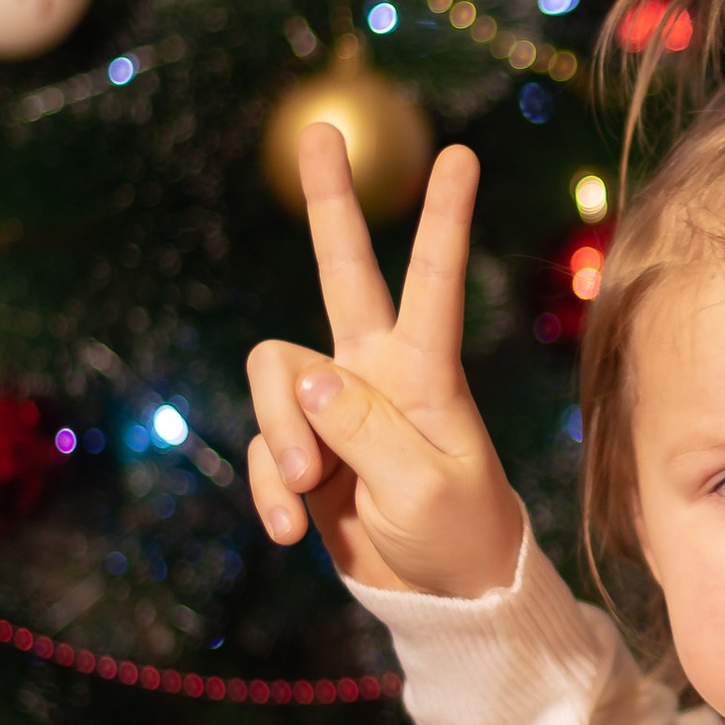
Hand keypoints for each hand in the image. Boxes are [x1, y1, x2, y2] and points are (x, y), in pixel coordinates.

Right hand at [245, 126, 526, 594]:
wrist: (442, 595)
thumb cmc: (456, 535)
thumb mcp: (423, 490)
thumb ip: (367, 432)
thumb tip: (306, 377)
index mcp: (426, 372)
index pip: (434, 283)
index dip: (443, 220)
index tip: (461, 154)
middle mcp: (377, 371)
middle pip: (344, 271)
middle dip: (329, 202)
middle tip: (325, 129)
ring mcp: (334, 406)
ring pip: (274, 376)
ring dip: (279, 433)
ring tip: (308, 488)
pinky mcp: (303, 447)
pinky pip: (264, 447)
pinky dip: (270, 489)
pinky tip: (292, 527)